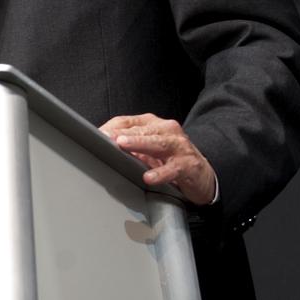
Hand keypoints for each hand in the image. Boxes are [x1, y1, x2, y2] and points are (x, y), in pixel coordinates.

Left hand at [99, 113, 216, 204]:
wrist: (202, 175)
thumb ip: (127, 148)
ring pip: (157, 142)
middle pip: (142, 129)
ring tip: (123, 145)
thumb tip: (100, 150)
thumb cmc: (170, 159)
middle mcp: (167, 130)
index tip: (96, 136)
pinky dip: (161, 173)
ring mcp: (179, 146)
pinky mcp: (188, 164)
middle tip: (106, 137)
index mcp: (153, 124)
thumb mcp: (147, 151)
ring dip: (139, 143)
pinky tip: (149, 177)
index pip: (128, 122)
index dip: (112, 128)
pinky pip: (173, 168)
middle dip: (123, 133)